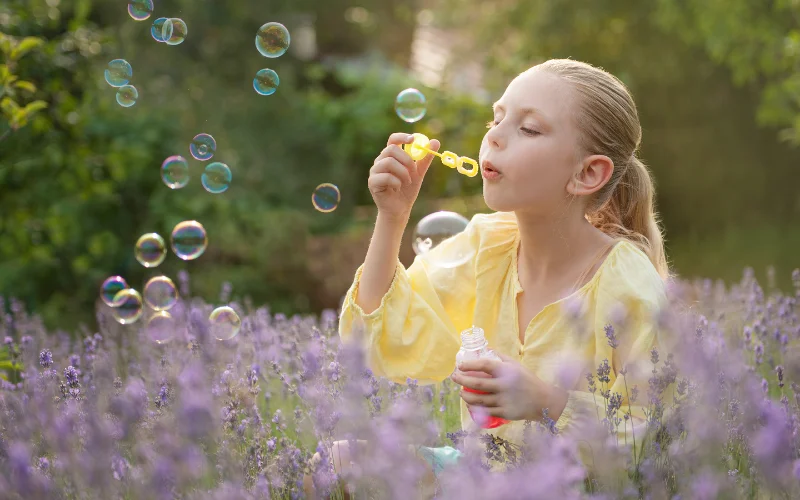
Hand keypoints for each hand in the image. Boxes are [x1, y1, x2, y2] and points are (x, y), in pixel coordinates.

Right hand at [368, 133, 439, 222]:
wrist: (400, 209)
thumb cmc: (407, 190)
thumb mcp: (419, 173)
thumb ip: (425, 158)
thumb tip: (436, 141)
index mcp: (390, 156)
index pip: (393, 139)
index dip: (402, 137)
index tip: (413, 139)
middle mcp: (380, 161)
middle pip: (391, 149)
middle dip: (406, 159)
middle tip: (413, 171)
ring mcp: (374, 171)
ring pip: (388, 162)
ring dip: (403, 172)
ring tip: (407, 182)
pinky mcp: (372, 183)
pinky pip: (386, 177)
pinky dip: (396, 182)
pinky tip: (398, 188)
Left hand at [449, 353, 568, 421]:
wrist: (543, 401)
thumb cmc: (528, 380)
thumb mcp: (516, 365)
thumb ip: (501, 357)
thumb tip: (487, 349)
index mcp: (506, 371)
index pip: (483, 365)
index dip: (469, 365)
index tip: (460, 366)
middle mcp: (503, 385)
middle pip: (476, 384)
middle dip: (461, 380)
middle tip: (454, 377)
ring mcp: (503, 400)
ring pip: (478, 399)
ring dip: (465, 396)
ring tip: (461, 393)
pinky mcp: (504, 412)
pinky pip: (485, 411)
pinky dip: (475, 408)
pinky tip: (470, 405)